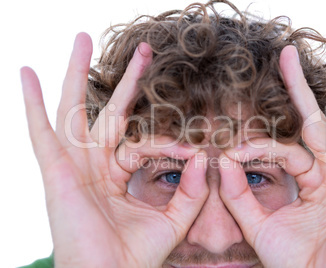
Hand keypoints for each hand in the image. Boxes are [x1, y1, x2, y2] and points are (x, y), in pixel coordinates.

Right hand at [20, 33, 208, 266]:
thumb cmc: (135, 256)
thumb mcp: (173, 219)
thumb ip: (191, 190)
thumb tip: (203, 156)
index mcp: (115, 174)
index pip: (140, 140)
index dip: (166, 138)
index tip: (190, 141)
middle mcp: (92, 165)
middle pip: (106, 111)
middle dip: (123, 80)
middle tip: (142, 51)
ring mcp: (72, 166)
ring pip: (73, 109)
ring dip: (76, 73)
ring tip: (81, 39)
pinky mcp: (55, 173)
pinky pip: (42, 132)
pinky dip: (32, 103)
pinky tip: (27, 73)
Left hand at [219, 44, 325, 266]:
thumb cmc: (296, 262)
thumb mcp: (259, 225)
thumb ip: (239, 194)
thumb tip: (224, 158)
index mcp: (312, 180)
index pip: (284, 149)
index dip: (258, 146)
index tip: (232, 149)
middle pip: (319, 121)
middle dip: (305, 87)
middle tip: (288, 53)